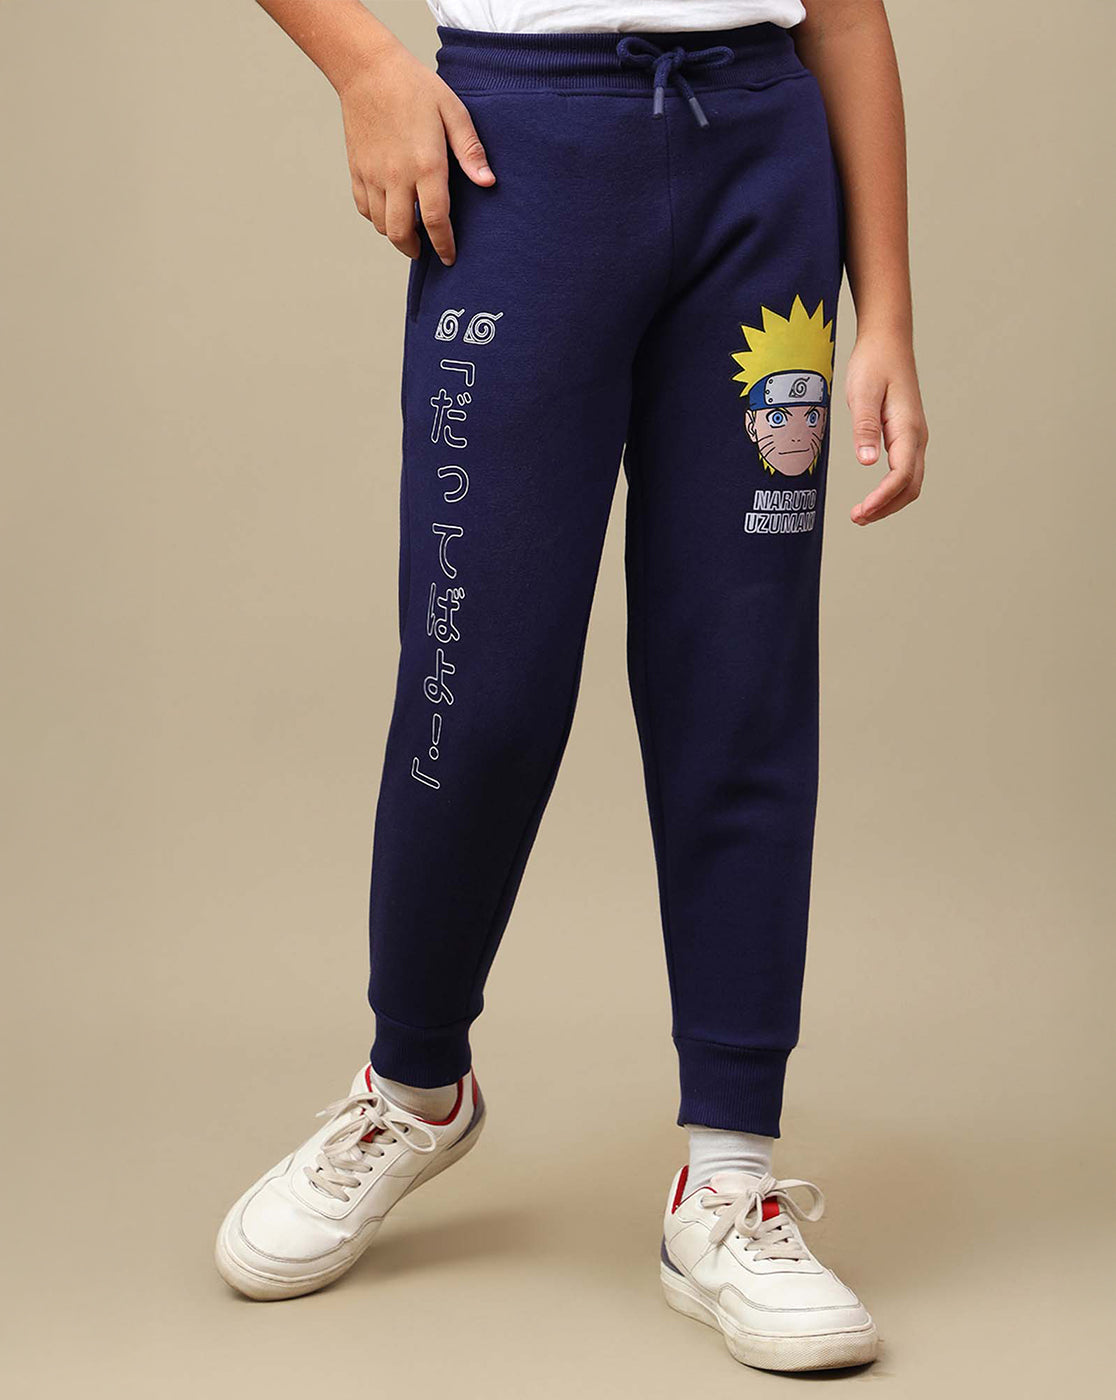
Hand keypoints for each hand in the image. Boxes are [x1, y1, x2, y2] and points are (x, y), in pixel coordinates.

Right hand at [337, 39, 493, 265]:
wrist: (368, 69)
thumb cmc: (415, 87)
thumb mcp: (453, 111)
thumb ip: (470, 150)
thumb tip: (487, 183)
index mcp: (425, 164)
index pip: (435, 220)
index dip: (444, 245)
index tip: (449, 258)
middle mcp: (396, 176)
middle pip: (402, 232)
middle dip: (415, 249)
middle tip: (426, 250)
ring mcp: (372, 175)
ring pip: (381, 225)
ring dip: (397, 235)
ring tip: (410, 231)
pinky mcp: (357, 170)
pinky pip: (365, 208)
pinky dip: (377, 218)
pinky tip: (390, 212)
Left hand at [844, 331, 928, 524]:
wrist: (887, 341)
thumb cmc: (873, 363)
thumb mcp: (862, 393)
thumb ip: (865, 427)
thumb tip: (867, 463)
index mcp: (908, 428)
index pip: (901, 475)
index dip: (882, 498)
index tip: (861, 511)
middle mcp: (917, 436)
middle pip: (910, 486)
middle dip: (886, 507)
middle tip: (856, 518)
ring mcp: (914, 437)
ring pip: (910, 482)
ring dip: (889, 502)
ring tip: (861, 513)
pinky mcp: (906, 435)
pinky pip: (905, 472)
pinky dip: (891, 491)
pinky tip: (872, 496)